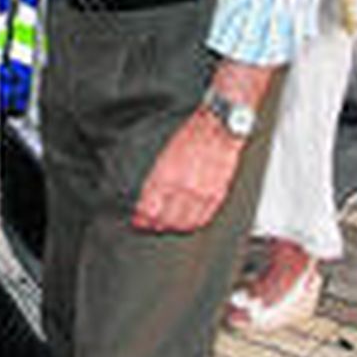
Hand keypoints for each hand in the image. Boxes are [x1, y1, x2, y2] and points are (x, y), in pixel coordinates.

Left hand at [130, 107, 244, 232]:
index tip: (139, 220)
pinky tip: (188, 222)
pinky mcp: (216, 195)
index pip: (149, 209)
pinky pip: (203, 219)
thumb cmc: (191, 135)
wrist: (218, 128)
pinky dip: (193, 224)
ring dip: (174, 228)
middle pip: (165, 220)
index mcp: (165, 176)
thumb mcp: (163, 154)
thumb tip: (147, 197)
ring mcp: (201, 194)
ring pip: (184, 224)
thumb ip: (155, 179)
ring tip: (168, 226)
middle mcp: (182, 188)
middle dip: (155, 225)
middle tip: (150, 225)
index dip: (142, 218)